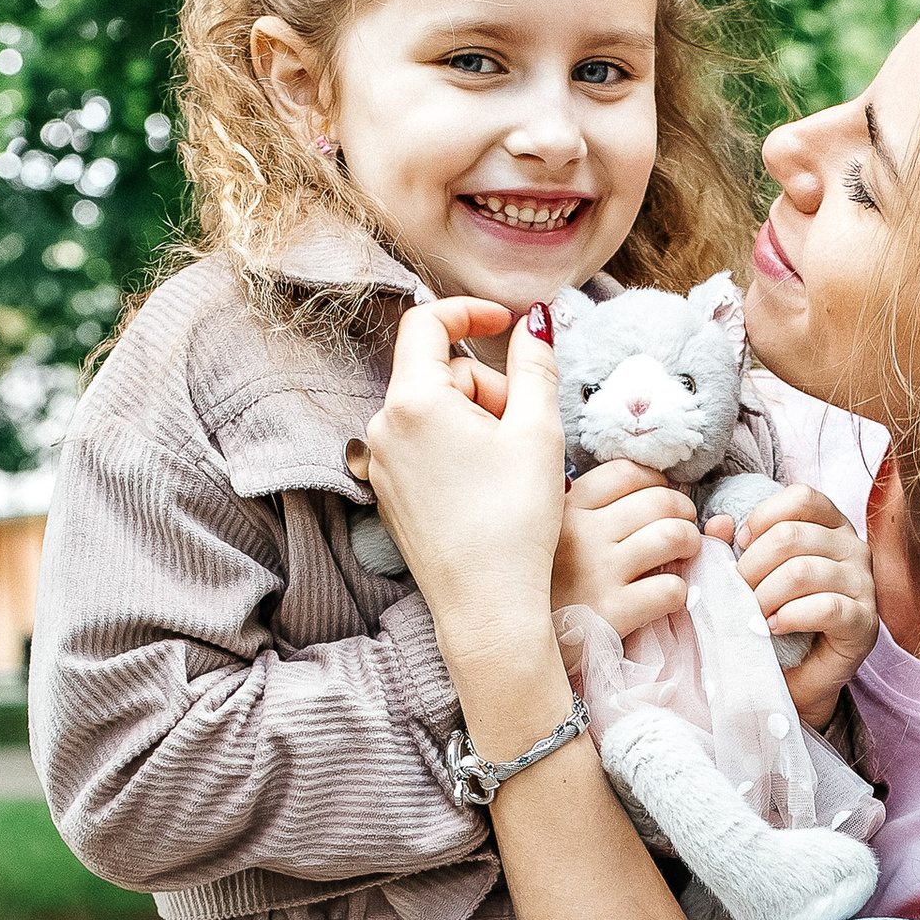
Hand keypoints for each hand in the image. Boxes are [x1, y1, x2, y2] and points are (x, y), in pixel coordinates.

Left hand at [357, 298, 566, 675]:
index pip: (427, 322)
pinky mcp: (389, 495)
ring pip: (434, 413)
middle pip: (440, 374)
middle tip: (527, 431)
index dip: (470, 311)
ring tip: (511, 468)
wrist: (486, 607)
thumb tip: (534, 322)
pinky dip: (458, 451)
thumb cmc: (515, 522)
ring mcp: (382, 464)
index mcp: (414, 401)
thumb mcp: (538, 433)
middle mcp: (383, 427)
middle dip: (488, 387)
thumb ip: (535, 366)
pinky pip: (424, 449)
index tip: (506, 322)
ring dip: (477, 422)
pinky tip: (488, 490)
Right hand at [553, 457, 701, 639]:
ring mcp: (597, 573)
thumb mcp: (540, 538)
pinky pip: (670, 589)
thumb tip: (631, 493)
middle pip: (658, 500)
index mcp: (564, 509)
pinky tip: (666, 596)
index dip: (655, 482)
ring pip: (672, 536)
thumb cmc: (535, 591)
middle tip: (682, 527)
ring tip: (684, 555)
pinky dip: (679, 591)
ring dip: (689, 543)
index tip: (659, 499)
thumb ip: (573, 513)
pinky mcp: (612, 612)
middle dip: (683, 511)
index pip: (626, 473)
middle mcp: (582, 534)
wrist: (510, 646)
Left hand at [726, 484, 878, 727]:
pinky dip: (791, 617)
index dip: (763, 517)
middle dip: (751, 566)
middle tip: (737, 594)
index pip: (802, 497)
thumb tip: (719, 524)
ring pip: (803, 571)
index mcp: (830, 526)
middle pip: (792, 535)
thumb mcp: (751, 575)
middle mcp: (854, 548)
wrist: (793, 678)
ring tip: (753, 615)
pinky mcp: (865, 623)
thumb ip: (736, 545)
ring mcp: (864, 585)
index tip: (740, 547)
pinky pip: (826, 608)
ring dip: (764, 595)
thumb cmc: (772, 618)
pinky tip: (773, 627)